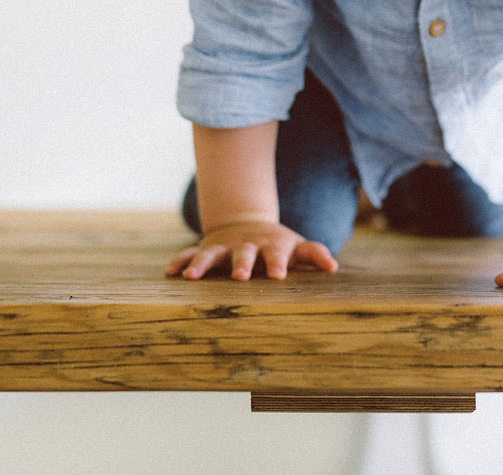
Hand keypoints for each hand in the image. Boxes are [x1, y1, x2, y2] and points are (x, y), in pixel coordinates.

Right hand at [165, 220, 337, 279]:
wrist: (247, 224)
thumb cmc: (278, 244)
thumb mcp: (297, 246)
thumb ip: (314, 254)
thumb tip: (333, 268)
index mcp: (271, 245)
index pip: (277, 254)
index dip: (277, 263)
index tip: (278, 275)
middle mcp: (246, 245)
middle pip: (244, 253)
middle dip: (241, 264)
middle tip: (240, 277)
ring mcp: (223, 246)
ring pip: (211, 254)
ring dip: (202, 264)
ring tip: (192, 278)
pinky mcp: (205, 249)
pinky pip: (188, 254)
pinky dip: (180, 262)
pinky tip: (169, 273)